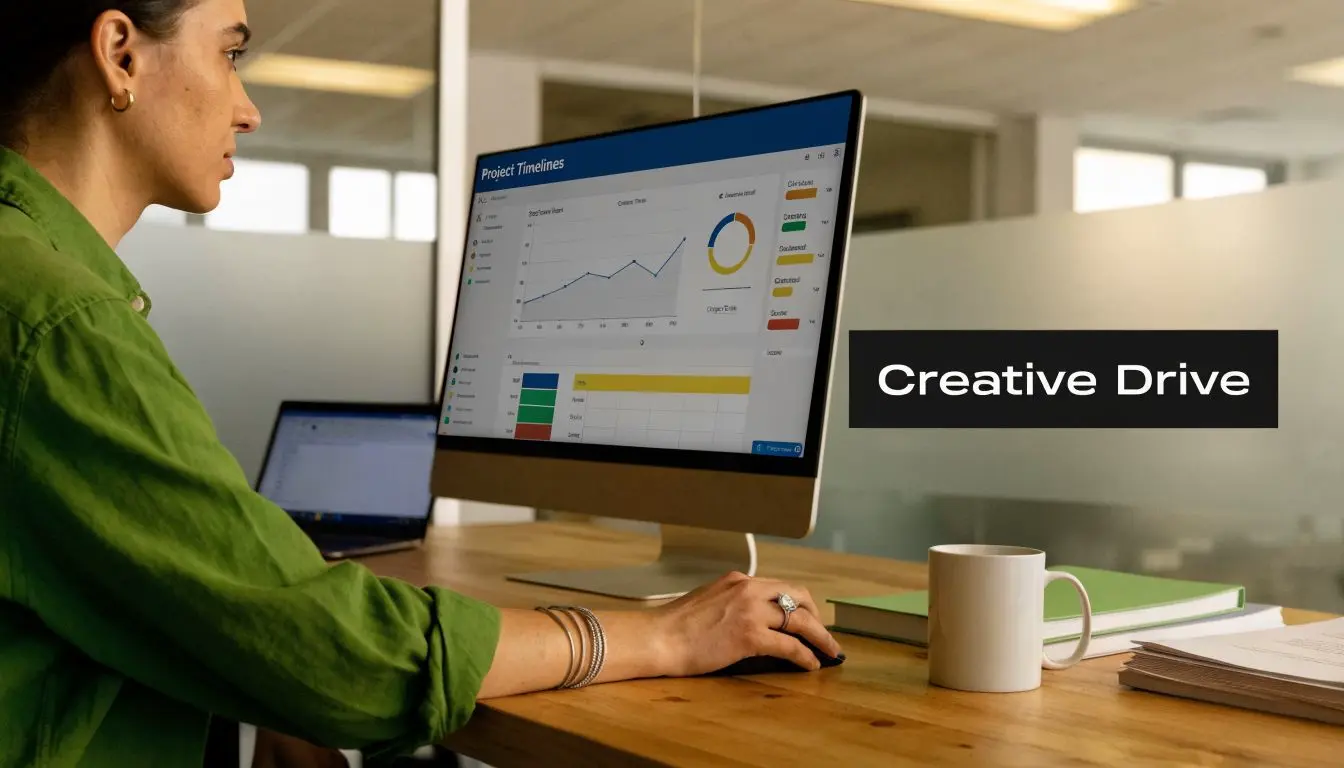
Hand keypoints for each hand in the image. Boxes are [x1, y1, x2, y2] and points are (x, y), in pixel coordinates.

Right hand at [651, 571, 843, 676]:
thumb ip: (733, 602)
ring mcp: (750, 611)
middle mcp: (748, 589)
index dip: (800, 602)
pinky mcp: (750, 636)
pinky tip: (810, 665)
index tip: (809, 617)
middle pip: (798, 596)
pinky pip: (789, 645)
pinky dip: (805, 655)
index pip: (780, 586)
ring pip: (799, 620)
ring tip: (830, 651)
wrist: (658, 638)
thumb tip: (754, 620)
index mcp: (738, 580)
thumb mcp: (709, 600)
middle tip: (824, 635)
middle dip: (816, 616)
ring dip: (820, 637)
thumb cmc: (676, 626)